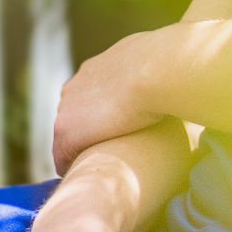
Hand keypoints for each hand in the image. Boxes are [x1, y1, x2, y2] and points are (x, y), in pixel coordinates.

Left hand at [51, 28, 169, 175]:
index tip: (114, 131)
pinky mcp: (66, 133)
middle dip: (88, 133)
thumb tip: (170, 65)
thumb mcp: (152, 55)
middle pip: (73, 117)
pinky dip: (71, 165)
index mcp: (94, 68)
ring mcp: (66, 110)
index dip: (100, 116)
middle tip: (107, 152)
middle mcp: (73, 87)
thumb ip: (150, 64)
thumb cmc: (164, 63)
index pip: (88, 97)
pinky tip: (86, 175)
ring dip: (80, 150)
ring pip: (66, 137)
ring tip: (98, 168)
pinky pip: (62, 156)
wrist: (155, 71)